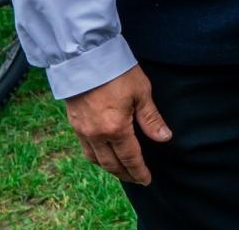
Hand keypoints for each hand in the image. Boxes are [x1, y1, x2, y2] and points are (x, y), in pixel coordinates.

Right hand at [63, 65, 171, 184]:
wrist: (85, 58)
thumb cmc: (117, 72)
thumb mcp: (141, 92)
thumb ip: (151, 118)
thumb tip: (164, 138)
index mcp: (116, 129)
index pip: (130, 158)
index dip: (139, 171)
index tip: (146, 180)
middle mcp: (96, 134)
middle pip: (111, 164)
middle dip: (125, 174)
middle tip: (136, 179)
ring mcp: (82, 130)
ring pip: (95, 159)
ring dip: (109, 167)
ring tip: (121, 170)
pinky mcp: (74, 122)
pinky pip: (84, 148)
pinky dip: (95, 156)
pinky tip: (102, 153)